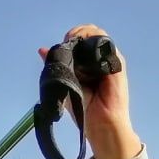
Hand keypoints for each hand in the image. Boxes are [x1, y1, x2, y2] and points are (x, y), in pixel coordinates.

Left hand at [42, 25, 138, 158]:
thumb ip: (57, 67)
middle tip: (66, 42)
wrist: (101, 125)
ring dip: (84, 33)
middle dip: (76, 34)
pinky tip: (83, 44)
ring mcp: (109, 61)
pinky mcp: (117, 64)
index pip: (80, 41)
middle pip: (89, 35)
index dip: (70, 38)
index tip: (60, 45)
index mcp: (88, 65)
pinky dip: (95, 38)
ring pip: (98, 35)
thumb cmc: (85, 111)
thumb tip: (41, 50)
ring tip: (73, 41)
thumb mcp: (66, 85)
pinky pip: (107, 43)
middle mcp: (99, 61)